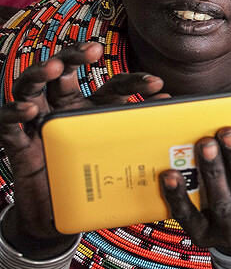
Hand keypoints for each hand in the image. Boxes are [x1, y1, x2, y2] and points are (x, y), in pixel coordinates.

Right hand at [0, 43, 161, 244]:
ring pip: (32, 87)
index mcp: (93, 111)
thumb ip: (142, 145)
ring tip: (55, 67)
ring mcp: (37, 123)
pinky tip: (28, 110)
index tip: (156, 85)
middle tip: (92, 50)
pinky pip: (9, 123)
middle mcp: (64, 110)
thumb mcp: (121, 163)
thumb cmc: (92, 184)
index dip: (134, 83)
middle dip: (76, 56)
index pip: (113, 88)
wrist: (59, 217)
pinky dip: (14, 113)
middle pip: (66, 73)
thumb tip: (176, 128)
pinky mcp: (17, 143)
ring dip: (41, 73)